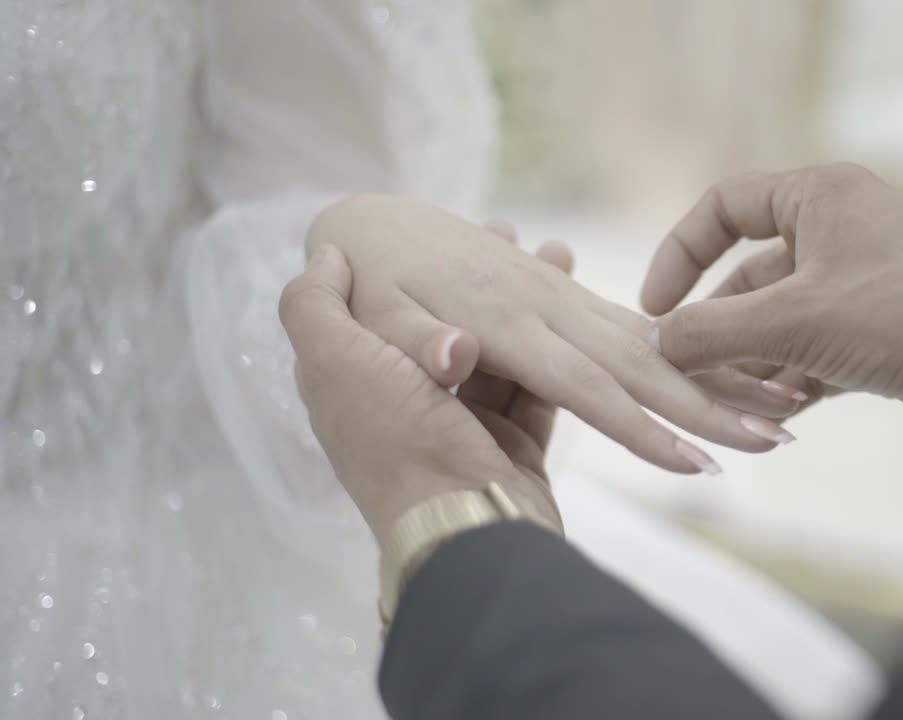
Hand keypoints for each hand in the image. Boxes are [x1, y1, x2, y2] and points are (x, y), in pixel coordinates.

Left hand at [279, 244, 558, 546]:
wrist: (466, 528)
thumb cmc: (396, 440)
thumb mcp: (335, 362)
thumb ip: (317, 307)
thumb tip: (326, 257)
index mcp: (359, 381)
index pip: (375, 308)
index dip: (404, 266)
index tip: (441, 226)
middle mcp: (406, 402)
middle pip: (443, 327)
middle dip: (477, 280)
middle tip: (507, 234)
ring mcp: (460, 426)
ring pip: (496, 353)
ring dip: (522, 308)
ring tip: (554, 255)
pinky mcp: (511, 446)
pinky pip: (535, 389)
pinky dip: (556, 353)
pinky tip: (577, 314)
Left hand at [306, 195, 799, 474]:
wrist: (374, 223)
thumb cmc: (367, 277)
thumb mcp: (368, 314)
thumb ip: (410, 341)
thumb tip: (456, 355)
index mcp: (506, 323)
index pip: (589, 387)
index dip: (644, 429)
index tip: (699, 463)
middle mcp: (548, 310)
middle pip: (644, 366)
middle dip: (711, 406)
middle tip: (778, 438)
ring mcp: (561, 304)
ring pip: (651, 347)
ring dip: (714, 378)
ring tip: (776, 404)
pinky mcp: (564, 304)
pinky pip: (632, 336)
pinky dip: (680, 358)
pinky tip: (727, 366)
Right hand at [642, 164, 902, 454]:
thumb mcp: (796, 321)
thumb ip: (713, 332)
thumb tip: (653, 345)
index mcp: (819, 196)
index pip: (723, 207)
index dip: (679, 254)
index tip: (654, 307)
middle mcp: (839, 229)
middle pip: (748, 276)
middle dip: (721, 331)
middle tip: (692, 377)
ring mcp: (861, 281)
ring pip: (781, 321)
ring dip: (756, 364)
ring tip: (744, 406)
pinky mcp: (880, 329)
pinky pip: (814, 350)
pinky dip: (794, 380)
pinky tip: (782, 417)